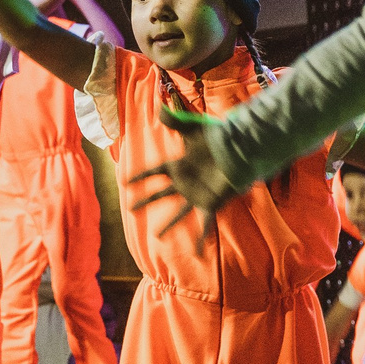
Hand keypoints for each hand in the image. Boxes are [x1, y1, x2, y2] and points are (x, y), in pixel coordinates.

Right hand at [127, 108, 244, 237]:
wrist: (240, 151)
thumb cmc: (218, 138)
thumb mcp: (193, 129)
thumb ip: (175, 122)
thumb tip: (159, 110)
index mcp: (178, 165)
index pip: (153, 172)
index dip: (139, 177)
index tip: (124, 181)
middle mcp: (185, 181)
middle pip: (160, 193)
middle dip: (145, 201)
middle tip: (131, 209)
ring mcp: (196, 194)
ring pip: (178, 212)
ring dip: (168, 224)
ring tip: (157, 237)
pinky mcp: (210, 204)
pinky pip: (204, 224)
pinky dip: (201, 239)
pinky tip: (198, 253)